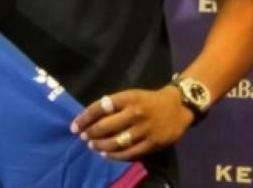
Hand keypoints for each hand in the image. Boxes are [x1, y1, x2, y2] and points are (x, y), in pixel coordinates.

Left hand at [70, 86, 192, 160]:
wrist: (178, 107)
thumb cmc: (148, 100)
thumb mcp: (131, 95)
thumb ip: (113, 105)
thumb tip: (90, 117)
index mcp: (128, 98)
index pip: (100, 107)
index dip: (84, 118)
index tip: (74, 126)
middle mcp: (135, 113)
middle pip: (105, 126)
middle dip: (90, 133)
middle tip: (83, 137)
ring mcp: (144, 129)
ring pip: (116, 142)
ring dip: (100, 146)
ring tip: (92, 146)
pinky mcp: (152, 143)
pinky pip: (130, 153)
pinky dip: (115, 156)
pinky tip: (106, 155)